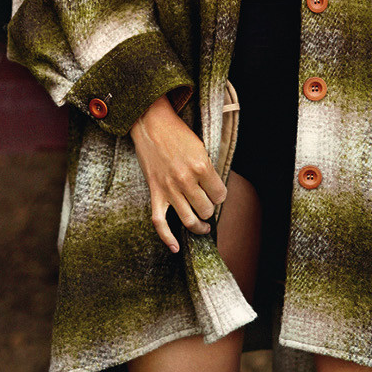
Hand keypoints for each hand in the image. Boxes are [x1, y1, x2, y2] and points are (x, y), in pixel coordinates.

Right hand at [130, 95, 227, 252]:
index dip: (220, 195)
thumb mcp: (201, 147)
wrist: (151, 124)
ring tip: (202, 226)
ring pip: (189, 220)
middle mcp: (186, 180)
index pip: (220, 195)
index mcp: (201, 166)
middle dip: (210, 209)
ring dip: (198, 227)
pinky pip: (160, 222)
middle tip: (208, 203)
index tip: (216, 192)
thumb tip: (215, 192)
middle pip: (206, 210)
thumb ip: (208, 170)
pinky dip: (168, 238)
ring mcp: (169, 188)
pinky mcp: (155, 192)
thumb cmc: (178, 134)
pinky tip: (176, 247)